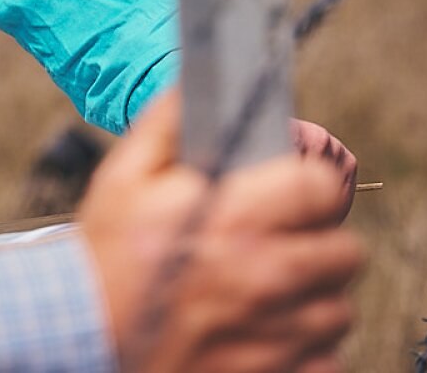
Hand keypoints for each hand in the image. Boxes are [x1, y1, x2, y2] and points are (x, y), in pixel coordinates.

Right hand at [80, 93, 363, 372]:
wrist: (80, 340)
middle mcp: (267, 276)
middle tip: (286, 243)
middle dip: (320, 243)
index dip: (314, 184)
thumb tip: (201, 81)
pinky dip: (306, 350)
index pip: (324, 188)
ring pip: (338, 310)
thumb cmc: (105, 258)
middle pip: (346, 253)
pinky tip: (268, 334)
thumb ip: (171, 123)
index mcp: (238, 218)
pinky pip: (327, 360)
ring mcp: (276, 334)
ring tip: (274, 292)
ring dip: (314, 298)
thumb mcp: (123, 177)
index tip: (298, 189)